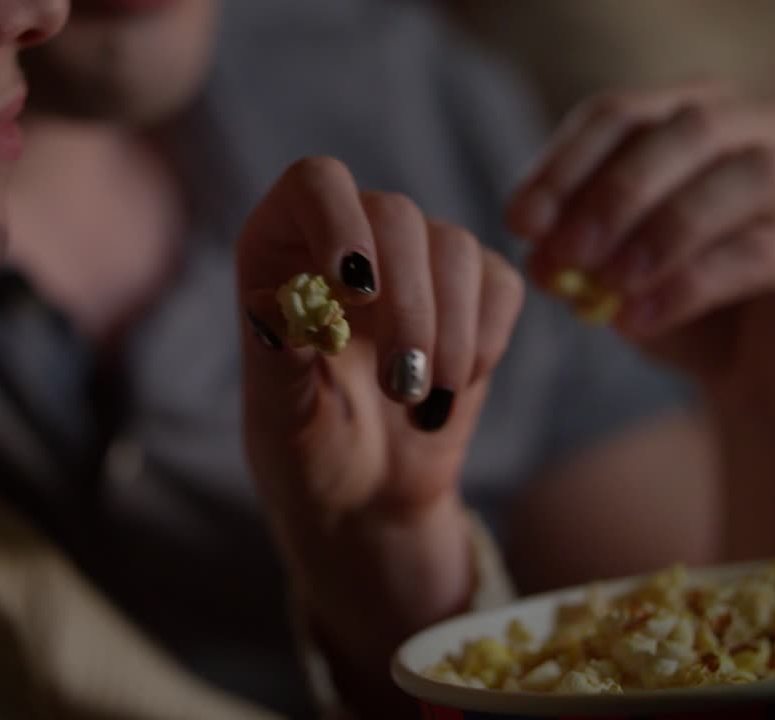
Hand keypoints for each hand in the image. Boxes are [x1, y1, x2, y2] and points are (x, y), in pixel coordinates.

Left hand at [235, 157, 522, 683]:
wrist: (367, 504)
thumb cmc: (306, 456)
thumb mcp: (280, 418)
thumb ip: (275, 356)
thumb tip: (277, 303)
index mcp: (283, 249)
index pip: (316, 183)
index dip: (341, 220)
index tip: (357, 291)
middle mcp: (351, 239)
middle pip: (397, 215)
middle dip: (409, 302)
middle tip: (402, 382)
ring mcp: (417, 264)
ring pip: (454, 248)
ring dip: (449, 330)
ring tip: (422, 400)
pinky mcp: (473, 296)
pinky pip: (499, 284)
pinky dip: (485, 338)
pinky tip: (456, 386)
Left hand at [508, 81, 774, 422]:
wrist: (762, 380)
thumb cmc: (681, 305)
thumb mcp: (612, 269)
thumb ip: (575, 244)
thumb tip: (533, 236)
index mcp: (708, 115)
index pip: (626, 112)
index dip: (566, 163)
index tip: (520, 221)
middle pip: (691, 127)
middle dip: (615, 191)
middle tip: (563, 253)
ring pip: (746, 176)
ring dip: (662, 230)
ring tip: (605, 286)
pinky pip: (766, 253)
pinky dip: (691, 284)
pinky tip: (637, 321)